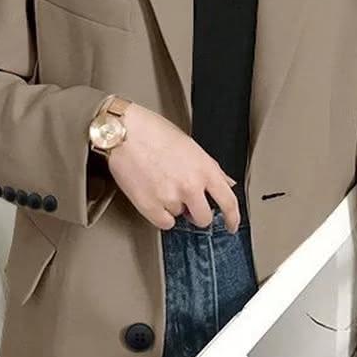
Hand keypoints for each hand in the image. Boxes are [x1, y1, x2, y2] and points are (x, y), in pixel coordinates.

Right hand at [106, 102, 240, 231]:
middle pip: (204, 218)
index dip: (232, 218)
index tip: (231, 224)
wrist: (124, 132)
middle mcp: (191, 185)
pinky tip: (153, 195)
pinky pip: (163, 223)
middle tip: (188, 205)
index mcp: (205, 168)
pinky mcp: (150, 206)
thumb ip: (209, 168)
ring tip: (160, 183)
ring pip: (179, 217)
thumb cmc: (153, 132)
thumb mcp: (190, 146)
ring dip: (173, 207)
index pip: (228, 201)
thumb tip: (224, 182)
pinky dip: (160, 214)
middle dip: (198, 214)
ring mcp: (170, 198)